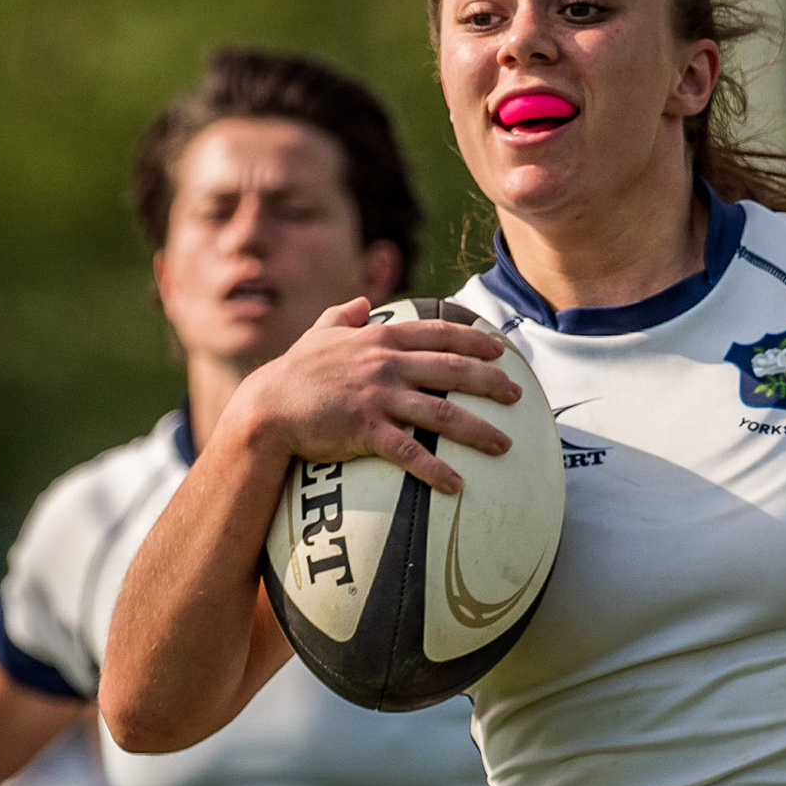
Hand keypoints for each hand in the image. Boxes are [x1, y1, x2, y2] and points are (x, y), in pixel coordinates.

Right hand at [235, 297, 521, 493]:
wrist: (267, 408)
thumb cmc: (294, 373)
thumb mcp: (319, 335)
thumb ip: (342, 316)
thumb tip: (361, 300)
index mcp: (380, 338)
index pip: (439, 333)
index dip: (474, 340)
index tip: (501, 351)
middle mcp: (386, 363)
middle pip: (452, 369)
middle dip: (491, 382)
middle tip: (518, 396)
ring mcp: (377, 396)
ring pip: (441, 411)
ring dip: (477, 430)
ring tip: (505, 445)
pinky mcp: (365, 429)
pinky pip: (409, 452)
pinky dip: (436, 469)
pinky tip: (457, 485)